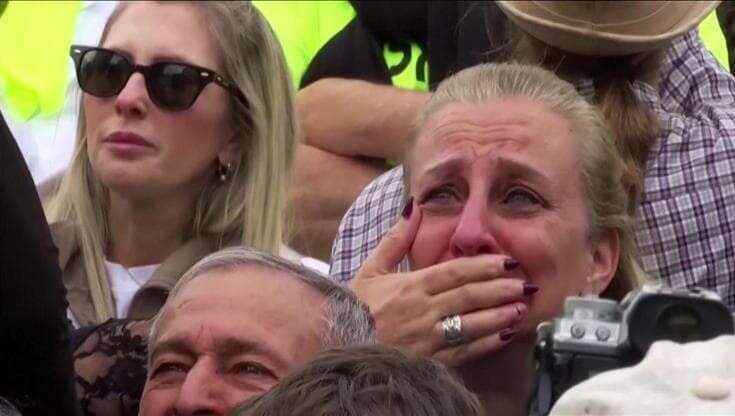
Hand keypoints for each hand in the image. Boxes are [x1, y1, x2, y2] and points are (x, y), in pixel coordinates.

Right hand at [351, 199, 533, 366]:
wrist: (337, 343)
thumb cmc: (356, 306)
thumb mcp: (371, 268)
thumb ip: (395, 238)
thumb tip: (414, 206)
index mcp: (411, 285)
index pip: (455, 272)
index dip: (484, 266)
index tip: (507, 261)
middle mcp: (423, 311)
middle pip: (469, 296)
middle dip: (500, 289)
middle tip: (524, 284)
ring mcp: (427, 338)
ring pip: (471, 324)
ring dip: (499, 315)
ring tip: (521, 308)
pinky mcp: (428, 360)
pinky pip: (463, 351)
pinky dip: (485, 344)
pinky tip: (503, 336)